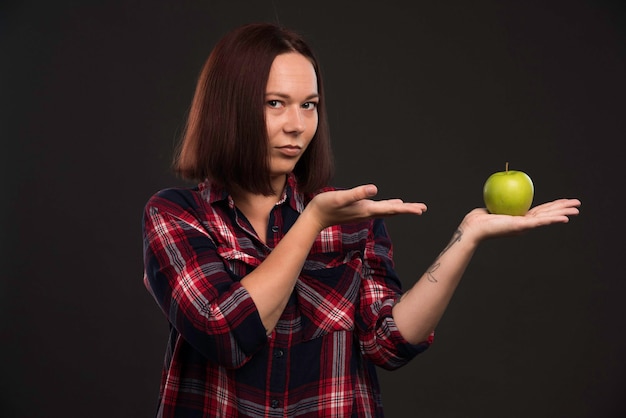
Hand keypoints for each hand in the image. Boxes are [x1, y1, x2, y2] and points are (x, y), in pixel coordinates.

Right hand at [305, 184, 426, 230]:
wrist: (314, 218)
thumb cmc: (325, 206)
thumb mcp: (341, 197)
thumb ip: (357, 193)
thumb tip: (375, 189)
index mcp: (366, 209)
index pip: (391, 209)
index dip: (406, 208)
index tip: (420, 210)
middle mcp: (367, 212)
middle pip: (392, 211)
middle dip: (407, 209)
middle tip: (423, 209)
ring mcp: (363, 212)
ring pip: (387, 210)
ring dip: (400, 208)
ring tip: (413, 207)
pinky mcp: (358, 210)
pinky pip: (379, 209)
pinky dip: (388, 206)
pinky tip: (392, 204)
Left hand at [461, 198, 580, 243]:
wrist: (473, 227)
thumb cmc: (479, 218)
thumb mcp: (495, 205)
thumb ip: (502, 200)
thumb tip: (504, 188)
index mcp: (520, 219)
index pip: (541, 211)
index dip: (553, 207)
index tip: (564, 202)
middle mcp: (525, 224)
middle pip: (548, 214)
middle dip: (563, 209)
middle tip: (578, 205)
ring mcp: (524, 226)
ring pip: (548, 218)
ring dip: (563, 213)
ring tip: (576, 210)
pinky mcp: (521, 226)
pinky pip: (540, 222)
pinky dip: (553, 220)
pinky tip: (564, 218)